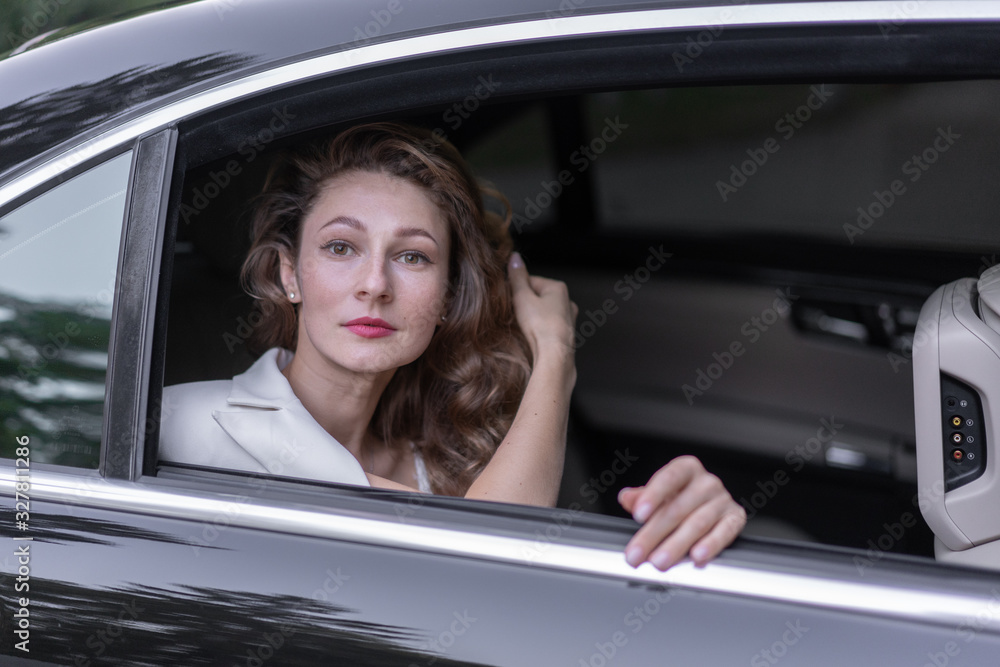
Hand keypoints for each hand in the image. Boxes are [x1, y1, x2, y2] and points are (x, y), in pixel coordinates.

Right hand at [507, 251, 577, 361]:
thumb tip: (514, 257)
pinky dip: (538, 328)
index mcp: (558, 288)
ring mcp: (568, 319)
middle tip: (514, 313)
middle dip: (524, 303)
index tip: (508, 299)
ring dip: (531, 316)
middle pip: (537, 296)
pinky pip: (547, 325)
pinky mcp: (565, 334)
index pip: (531, 280)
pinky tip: (531, 335)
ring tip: (522, 325)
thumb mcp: (522, 297)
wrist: (554, 356)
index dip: (516, 289)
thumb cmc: (540, 325)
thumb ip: (517, 277)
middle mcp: (567, 301)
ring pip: (543, 312)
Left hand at [619, 456, 745, 569]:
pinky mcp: (735, 519)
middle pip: (678, 508)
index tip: (638, 515)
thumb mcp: (660, 493)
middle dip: (654, 534)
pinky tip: (696, 557)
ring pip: (698, 524)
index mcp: (686, 469)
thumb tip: (627, 498)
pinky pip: (723, 533)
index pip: (669, 478)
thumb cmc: (682, 496)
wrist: (713, 503)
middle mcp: (706, 482)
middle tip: (638, 553)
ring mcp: (722, 500)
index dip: (653, 496)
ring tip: (660, 561)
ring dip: (677, 545)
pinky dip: (710, 546)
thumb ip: (641, 497)